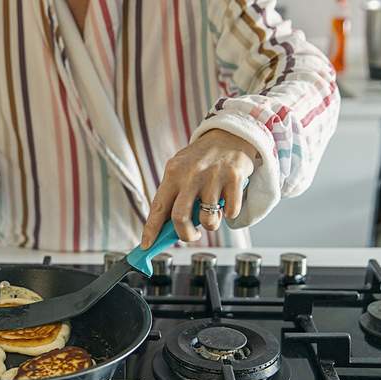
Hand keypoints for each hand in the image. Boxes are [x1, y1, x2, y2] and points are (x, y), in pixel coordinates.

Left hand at [141, 129, 258, 247]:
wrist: (231, 134)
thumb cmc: (203, 158)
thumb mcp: (181, 169)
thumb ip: (174, 194)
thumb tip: (166, 228)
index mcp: (173, 173)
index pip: (158, 207)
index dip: (151, 230)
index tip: (146, 245)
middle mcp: (191, 175)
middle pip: (180, 218)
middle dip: (185, 235)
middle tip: (191, 235)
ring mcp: (213, 177)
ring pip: (208, 220)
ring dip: (210, 224)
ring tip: (212, 213)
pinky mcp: (234, 179)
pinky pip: (230, 212)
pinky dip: (229, 214)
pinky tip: (227, 201)